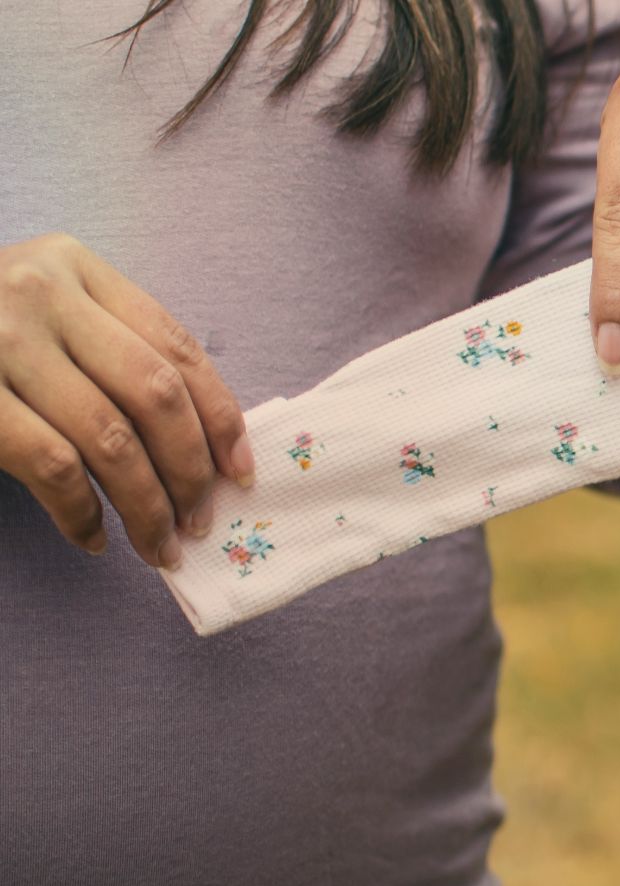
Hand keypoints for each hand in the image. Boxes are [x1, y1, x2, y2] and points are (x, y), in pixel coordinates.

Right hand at [0, 233, 252, 567]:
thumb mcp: (41, 313)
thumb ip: (108, 350)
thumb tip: (204, 442)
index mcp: (73, 266)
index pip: (176, 348)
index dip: (220, 417)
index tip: (240, 471)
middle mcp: (38, 291)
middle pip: (155, 394)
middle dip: (190, 469)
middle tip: (201, 520)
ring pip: (110, 438)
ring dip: (147, 505)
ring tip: (160, 544)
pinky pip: (52, 466)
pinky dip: (83, 514)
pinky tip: (94, 538)